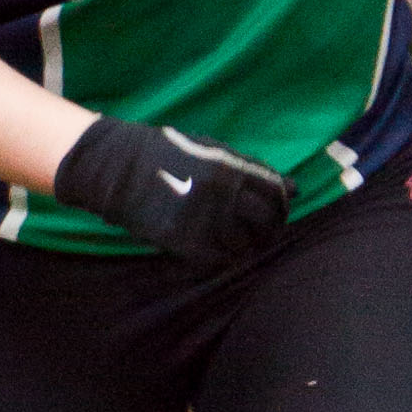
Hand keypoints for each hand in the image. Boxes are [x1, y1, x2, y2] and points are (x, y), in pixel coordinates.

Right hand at [52, 115, 291, 270]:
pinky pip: (216, 260)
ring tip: (235, 243)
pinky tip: (214, 250)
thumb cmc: (166, 154)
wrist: (115, 167)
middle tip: (262, 235)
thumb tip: (295, 187)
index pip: (276, 193)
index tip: (277, 212)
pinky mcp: (182, 240)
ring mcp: (202, 218)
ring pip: (243, 246)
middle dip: (269, 231)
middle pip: (266, 222)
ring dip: (244, 247)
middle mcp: (221, 192)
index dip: (282, 207)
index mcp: (230, 166)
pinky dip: (220, 259)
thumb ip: (252, 169)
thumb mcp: (210, 150)